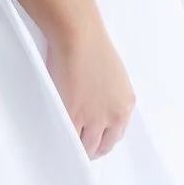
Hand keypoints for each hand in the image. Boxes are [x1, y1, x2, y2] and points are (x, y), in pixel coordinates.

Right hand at [44, 17, 134, 158]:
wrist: (79, 36)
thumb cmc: (91, 45)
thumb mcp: (111, 75)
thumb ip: (107, 95)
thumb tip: (94, 104)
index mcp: (126, 104)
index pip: (116, 135)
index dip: (102, 139)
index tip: (93, 140)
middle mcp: (114, 115)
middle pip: (103, 145)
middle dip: (90, 148)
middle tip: (78, 148)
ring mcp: (95, 118)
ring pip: (86, 146)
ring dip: (76, 147)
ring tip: (64, 146)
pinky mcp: (74, 115)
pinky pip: (69, 138)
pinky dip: (64, 140)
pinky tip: (56, 140)